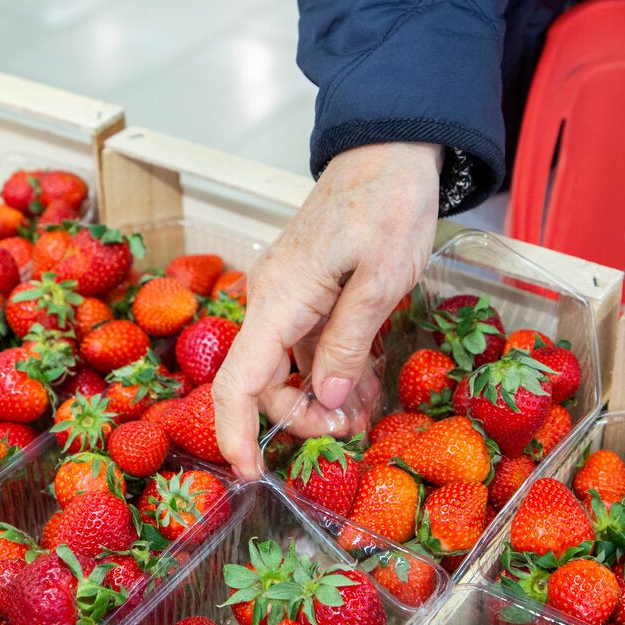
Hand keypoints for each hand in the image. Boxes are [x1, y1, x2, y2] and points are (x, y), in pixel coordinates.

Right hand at [212, 142, 442, 479]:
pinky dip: (330, 368)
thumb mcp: (380, 281)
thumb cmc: (388, 205)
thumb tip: (322, 400)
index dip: (236, 434)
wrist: (388, 150)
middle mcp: (270, 299)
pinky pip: (305, 342)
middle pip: (263, 381)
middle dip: (301, 416)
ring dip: (322, 395)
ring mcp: (286, 294)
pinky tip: (361, 381)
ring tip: (364, 412)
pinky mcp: (303, 290)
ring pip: (287, 365)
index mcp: (280, 299)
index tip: (251, 475)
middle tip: (351, 430)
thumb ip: (347, 345)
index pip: (238, 381)